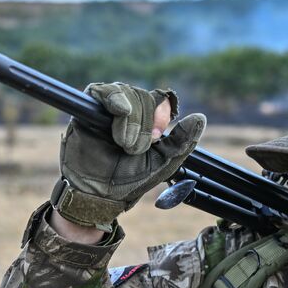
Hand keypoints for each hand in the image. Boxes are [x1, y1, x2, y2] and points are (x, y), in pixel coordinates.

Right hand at [53, 82, 205, 231]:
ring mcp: (107, 110)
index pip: (159, 100)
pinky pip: (101, 91)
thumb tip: (200, 117)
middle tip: (135, 149)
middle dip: (144, 124)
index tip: (159, 135)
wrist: (99, 195)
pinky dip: (114, 98)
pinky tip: (120, 111)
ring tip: (123, 143)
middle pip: (143, 97)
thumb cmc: (129, 181)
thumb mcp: (163, 162)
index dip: (162, 111)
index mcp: (146, 122)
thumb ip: (182, 141)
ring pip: (125, 93)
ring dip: (130, 119)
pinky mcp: (87, 110)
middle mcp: (127, 112)